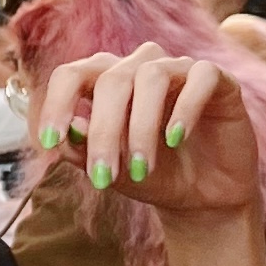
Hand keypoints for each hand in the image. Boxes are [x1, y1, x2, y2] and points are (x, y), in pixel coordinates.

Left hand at [34, 40, 258, 217]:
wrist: (203, 198)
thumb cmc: (152, 177)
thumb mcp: (111, 171)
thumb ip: (82, 150)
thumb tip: (69, 128)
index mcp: (104, 82)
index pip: (70, 75)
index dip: (56, 104)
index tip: (48, 141)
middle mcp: (138, 67)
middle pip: (111, 79)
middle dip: (103, 132)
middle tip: (103, 176)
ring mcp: (178, 69)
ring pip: (151, 76)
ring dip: (141, 126)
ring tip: (143, 169)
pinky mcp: (217, 80)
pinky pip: (200, 77)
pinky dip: (185, 108)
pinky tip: (175, 139)